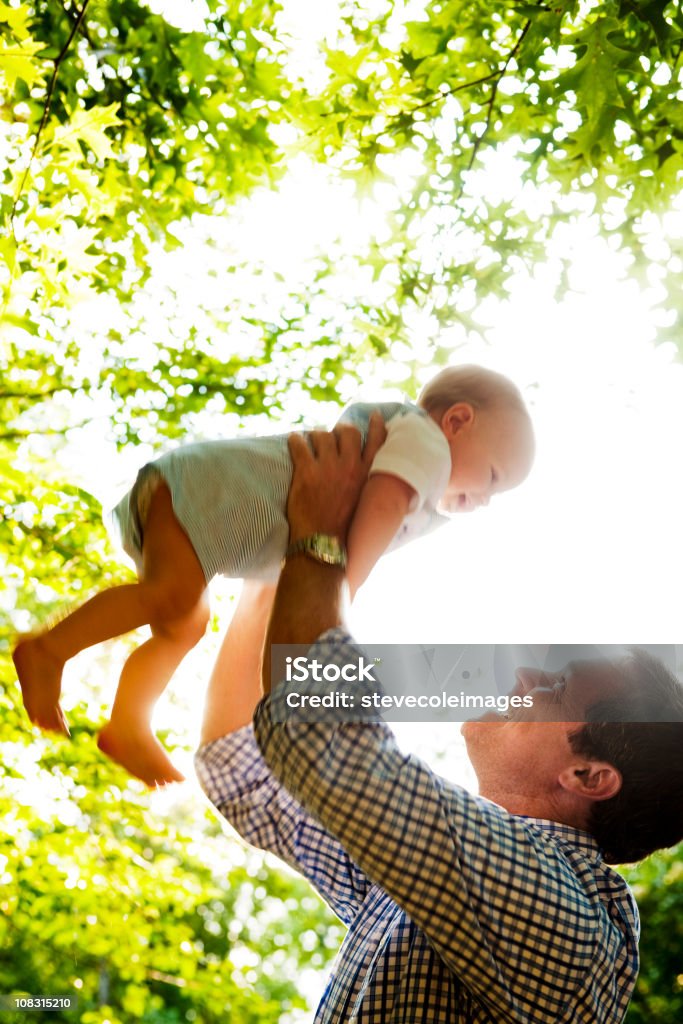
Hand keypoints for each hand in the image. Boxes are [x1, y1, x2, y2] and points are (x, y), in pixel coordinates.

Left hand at [287, 413, 386, 543]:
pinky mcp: (306, 471)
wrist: (323, 544)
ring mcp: (328, 467)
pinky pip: (299, 444)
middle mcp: (351, 466)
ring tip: (309, 443)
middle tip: (330, 437)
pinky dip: (295, 440)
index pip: (377, 441)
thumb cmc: (342, 528)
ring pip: (321, 435)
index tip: (375, 416)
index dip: (376, 425)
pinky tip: (293, 442)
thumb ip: (364, 483)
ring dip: (314, 437)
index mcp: (367, 474)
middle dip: (338, 431)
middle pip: (347, 431)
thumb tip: (359, 474)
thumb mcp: (364, 502)